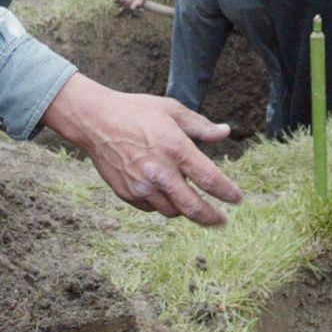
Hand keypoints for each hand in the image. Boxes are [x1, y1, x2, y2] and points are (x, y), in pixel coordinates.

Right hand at [45, 74, 241, 225]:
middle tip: (221, 221)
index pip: (210, 180)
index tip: (237, 199)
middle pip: (193, 207)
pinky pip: (152, 208)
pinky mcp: (127, 194)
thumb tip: (225, 132)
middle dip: (212, 218)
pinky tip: (166, 194)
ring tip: (192, 204)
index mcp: (175, 148)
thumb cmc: (135, 111)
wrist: (94, 121)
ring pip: (172, 211)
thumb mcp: (171, 110)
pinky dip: (163, 205)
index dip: (228, 193)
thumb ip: (201, 126)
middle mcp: (159, 172)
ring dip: (185, 210)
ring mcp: (141, 186)